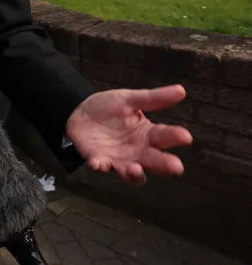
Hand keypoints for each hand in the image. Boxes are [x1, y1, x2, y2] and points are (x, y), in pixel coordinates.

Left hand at [66, 85, 192, 184]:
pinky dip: (101, 166)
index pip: (165, 136)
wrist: (78, 112)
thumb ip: (152, 98)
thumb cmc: (108, 107)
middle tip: (176, 166)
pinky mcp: (99, 160)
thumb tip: (181, 90)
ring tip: (136, 169)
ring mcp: (119, 158)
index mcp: (147, 134)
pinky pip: (102, 167)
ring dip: (135, 174)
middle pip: (155, 160)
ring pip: (132, 172)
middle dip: (165, 164)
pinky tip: (98, 163)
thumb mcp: (128, 99)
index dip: (175, 137)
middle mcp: (137, 151)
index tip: (186, 136)